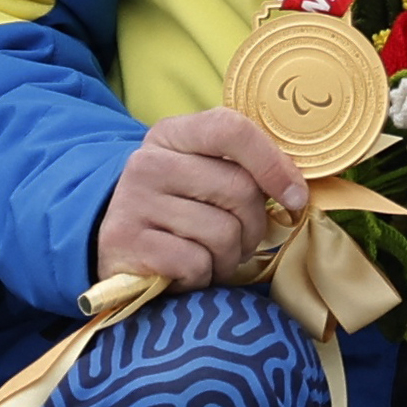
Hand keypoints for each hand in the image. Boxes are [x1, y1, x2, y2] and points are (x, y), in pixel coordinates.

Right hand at [96, 106, 304, 291]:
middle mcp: (149, 162)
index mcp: (172, 134)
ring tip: (208, 256)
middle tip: (240, 240)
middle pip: (239, 190)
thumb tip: (296, 191)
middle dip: (253, 227)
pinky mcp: (126, 243)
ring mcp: (133, 201)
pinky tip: (184, 271)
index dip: (273, 165)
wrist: (110, 243)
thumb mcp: (202, 175)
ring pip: (223, 234)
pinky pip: (196, 264)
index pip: (232, 130)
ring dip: (228, 257)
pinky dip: (201, 276)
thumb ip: (243, 169)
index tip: (294, 198)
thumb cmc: (176, 210)